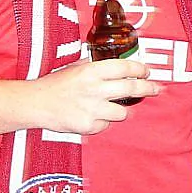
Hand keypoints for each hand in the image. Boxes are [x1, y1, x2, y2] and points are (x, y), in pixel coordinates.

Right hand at [30, 58, 160, 134]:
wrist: (35, 104)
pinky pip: (106, 124)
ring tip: (110, 106)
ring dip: (122, 109)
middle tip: (156, 89)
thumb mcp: (75, 68)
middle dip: (148, 88)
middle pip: (131, 88)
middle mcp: (94, 89)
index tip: (147, 72)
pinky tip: (91, 115)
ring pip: (123, 111)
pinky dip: (102, 121)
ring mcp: (92, 108)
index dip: (139, 69)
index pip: (124, 67)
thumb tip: (120, 69)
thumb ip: (96, 69)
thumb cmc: (55, 85)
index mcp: (91, 71)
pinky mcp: (88, 125)